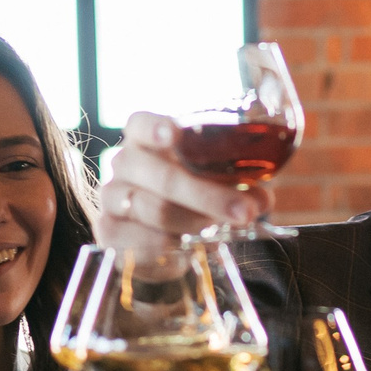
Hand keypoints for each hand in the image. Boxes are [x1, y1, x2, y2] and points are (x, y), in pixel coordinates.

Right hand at [94, 114, 271, 247]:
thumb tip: (262, 199)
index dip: (156, 128)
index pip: (141, 124)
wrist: (158, 241)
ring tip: (222, 229)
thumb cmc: (188, 199)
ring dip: (196, 222)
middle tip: (244, 211)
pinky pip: (140, 240)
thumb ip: (239, 188)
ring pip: (155, 209)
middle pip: (161, 175)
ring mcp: (112, 196)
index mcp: (145, 139)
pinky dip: (170, 245)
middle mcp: (124, 163)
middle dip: (207, 195)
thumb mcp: (214, 185)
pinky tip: (190, 246)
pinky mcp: (109, 231)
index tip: (175, 135)